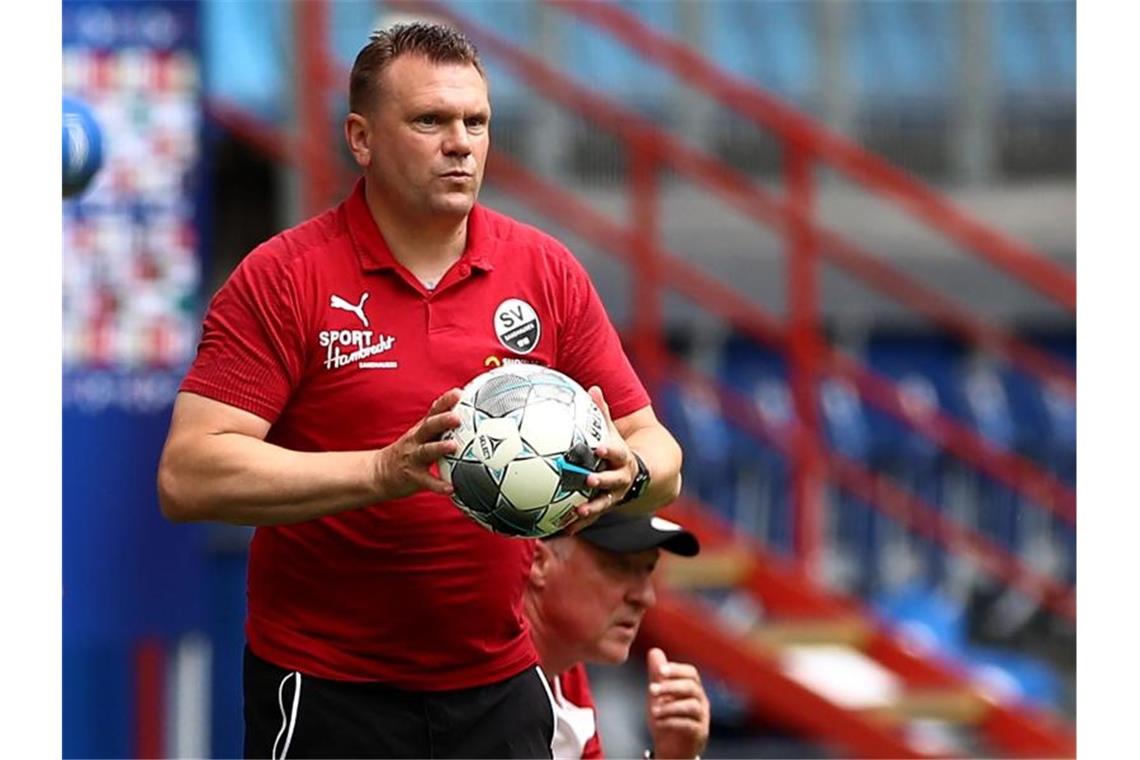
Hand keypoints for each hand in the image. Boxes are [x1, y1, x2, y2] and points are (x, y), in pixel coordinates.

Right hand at [373, 388, 461, 499]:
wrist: (380, 472)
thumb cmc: (410, 452)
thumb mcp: (422, 436)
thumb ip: (442, 428)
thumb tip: (471, 420)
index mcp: (422, 430)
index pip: (433, 411)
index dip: (445, 401)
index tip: (458, 393)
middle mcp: (417, 440)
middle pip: (429, 426)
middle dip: (442, 420)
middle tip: (457, 417)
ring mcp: (413, 457)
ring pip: (426, 450)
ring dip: (440, 447)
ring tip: (454, 446)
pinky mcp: (412, 476)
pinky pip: (426, 481)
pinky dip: (438, 485)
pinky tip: (450, 488)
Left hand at [570, 386, 636, 524]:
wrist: (636, 476)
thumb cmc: (615, 449)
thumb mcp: (612, 432)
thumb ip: (602, 413)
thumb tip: (594, 388)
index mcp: (621, 458)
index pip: (616, 452)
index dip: (608, 450)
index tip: (598, 447)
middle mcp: (620, 479)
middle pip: (613, 480)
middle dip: (602, 480)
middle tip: (588, 479)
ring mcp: (614, 496)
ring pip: (604, 503)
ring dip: (592, 508)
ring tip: (578, 512)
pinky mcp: (604, 508)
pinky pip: (592, 518)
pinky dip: (578, 525)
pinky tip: (562, 530)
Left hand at [646, 647, 709, 759]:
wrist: (671, 748)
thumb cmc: (666, 718)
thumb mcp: (659, 695)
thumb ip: (657, 674)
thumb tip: (654, 651)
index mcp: (692, 689)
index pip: (691, 673)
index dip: (676, 669)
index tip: (659, 671)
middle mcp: (700, 701)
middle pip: (692, 687)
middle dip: (671, 686)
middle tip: (651, 689)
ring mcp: (701, 718)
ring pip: (691, 705)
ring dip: (670, 706)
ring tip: (653, 711)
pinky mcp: (698, 734)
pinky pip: (689, 725)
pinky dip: (672, 722)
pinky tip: (659, 723)